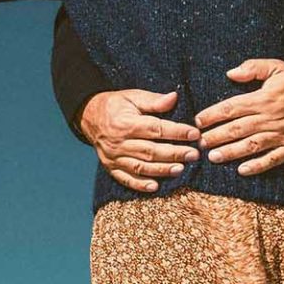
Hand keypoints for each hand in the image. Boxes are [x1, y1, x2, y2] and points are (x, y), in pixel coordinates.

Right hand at [80, 89, 199, 193]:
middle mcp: (119, 142)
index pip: (155, 129)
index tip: (194, 134)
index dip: (176, 132)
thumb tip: (174, 97)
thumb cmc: (116, 105)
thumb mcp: (133, 96)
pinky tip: (155, 187)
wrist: (89, 116)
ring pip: (141, 166)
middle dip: (174, 153)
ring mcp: (114, 157)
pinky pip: (126, 179)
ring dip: (162, 170)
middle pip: (150, 150)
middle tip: (194, 155)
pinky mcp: (111, 167)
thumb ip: (153, 100)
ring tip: (180, 169)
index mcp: (126, 122)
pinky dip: (140, 185)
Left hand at [197, 59, 283, 175]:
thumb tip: (231, 73)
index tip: (198, 121)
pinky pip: (272, 159)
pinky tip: (242, 171)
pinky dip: (257, 166)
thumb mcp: (279, 67)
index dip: (212, 115)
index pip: (231, 108)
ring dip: (230, 152)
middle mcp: (270, 118)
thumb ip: (254, 68)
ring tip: (213, 158)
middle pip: (236, 129)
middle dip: (216, 136)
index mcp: (264, 98)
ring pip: (250, 146)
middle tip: (199, 143)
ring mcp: (281, 135)